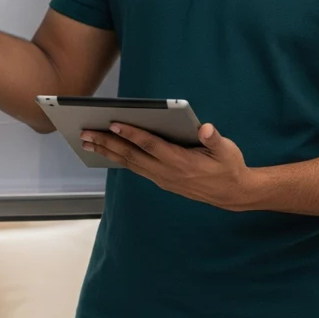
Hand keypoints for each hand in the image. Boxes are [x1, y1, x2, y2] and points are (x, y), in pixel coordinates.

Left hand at [79, 121, 252, 210]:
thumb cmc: (229, 167)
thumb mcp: (228, 151)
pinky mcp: (162, 181)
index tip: (114, 124)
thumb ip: (215, 139)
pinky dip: (120, 160)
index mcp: (181, 161)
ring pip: (130, 163)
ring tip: (88, 142)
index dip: (132, 134)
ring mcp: (163, 178)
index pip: (151, 145)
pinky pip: (136, 169)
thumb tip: (205, 129)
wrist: (232, 193)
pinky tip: (109, 153)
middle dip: (108, 143)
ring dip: (108, 152)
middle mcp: (167, 172)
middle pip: (132, 156)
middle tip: (86, 133)